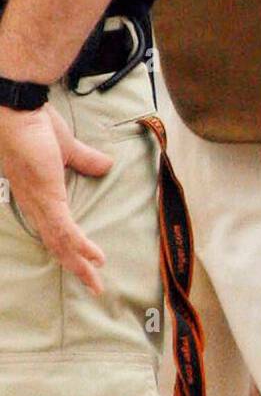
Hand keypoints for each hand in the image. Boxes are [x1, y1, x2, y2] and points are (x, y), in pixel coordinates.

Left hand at [0, 104, 111, 293]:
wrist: (18, 110)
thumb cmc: (35, 122)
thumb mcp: (67, 146)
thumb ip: (86, 158)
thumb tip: (106, 166)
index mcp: (37, 194)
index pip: (52, 228)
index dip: (68, 247)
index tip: (84, 262)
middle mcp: (35, 205)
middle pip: (56, 244)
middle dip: (75, 266)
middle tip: (93, 286)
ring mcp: (41, 204)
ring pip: (60, 243)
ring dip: (79, 265)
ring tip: (96, 283)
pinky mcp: (48, 200)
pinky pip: (66, 230)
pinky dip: (81, 246)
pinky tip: (96, 259)